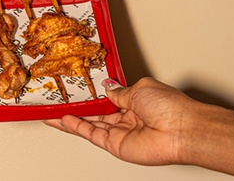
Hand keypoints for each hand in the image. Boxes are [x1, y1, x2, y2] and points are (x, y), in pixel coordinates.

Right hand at [44, 77, 196, 165]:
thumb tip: (107, 87)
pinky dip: (78, 128)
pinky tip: (64, 121)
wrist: (181, 130)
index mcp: (135, 102)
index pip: (107, 100)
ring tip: (53, 114)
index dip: (91, 97)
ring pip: (90, 126)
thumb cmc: (170, 107)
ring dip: (71, 120)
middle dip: (76, 110)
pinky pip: (93, 135)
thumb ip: (119, 91)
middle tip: (57, 104)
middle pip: (96, 114)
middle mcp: (127, 118)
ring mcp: (121, 133)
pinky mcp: (116, 146)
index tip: (76, 91)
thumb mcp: (139, 89)